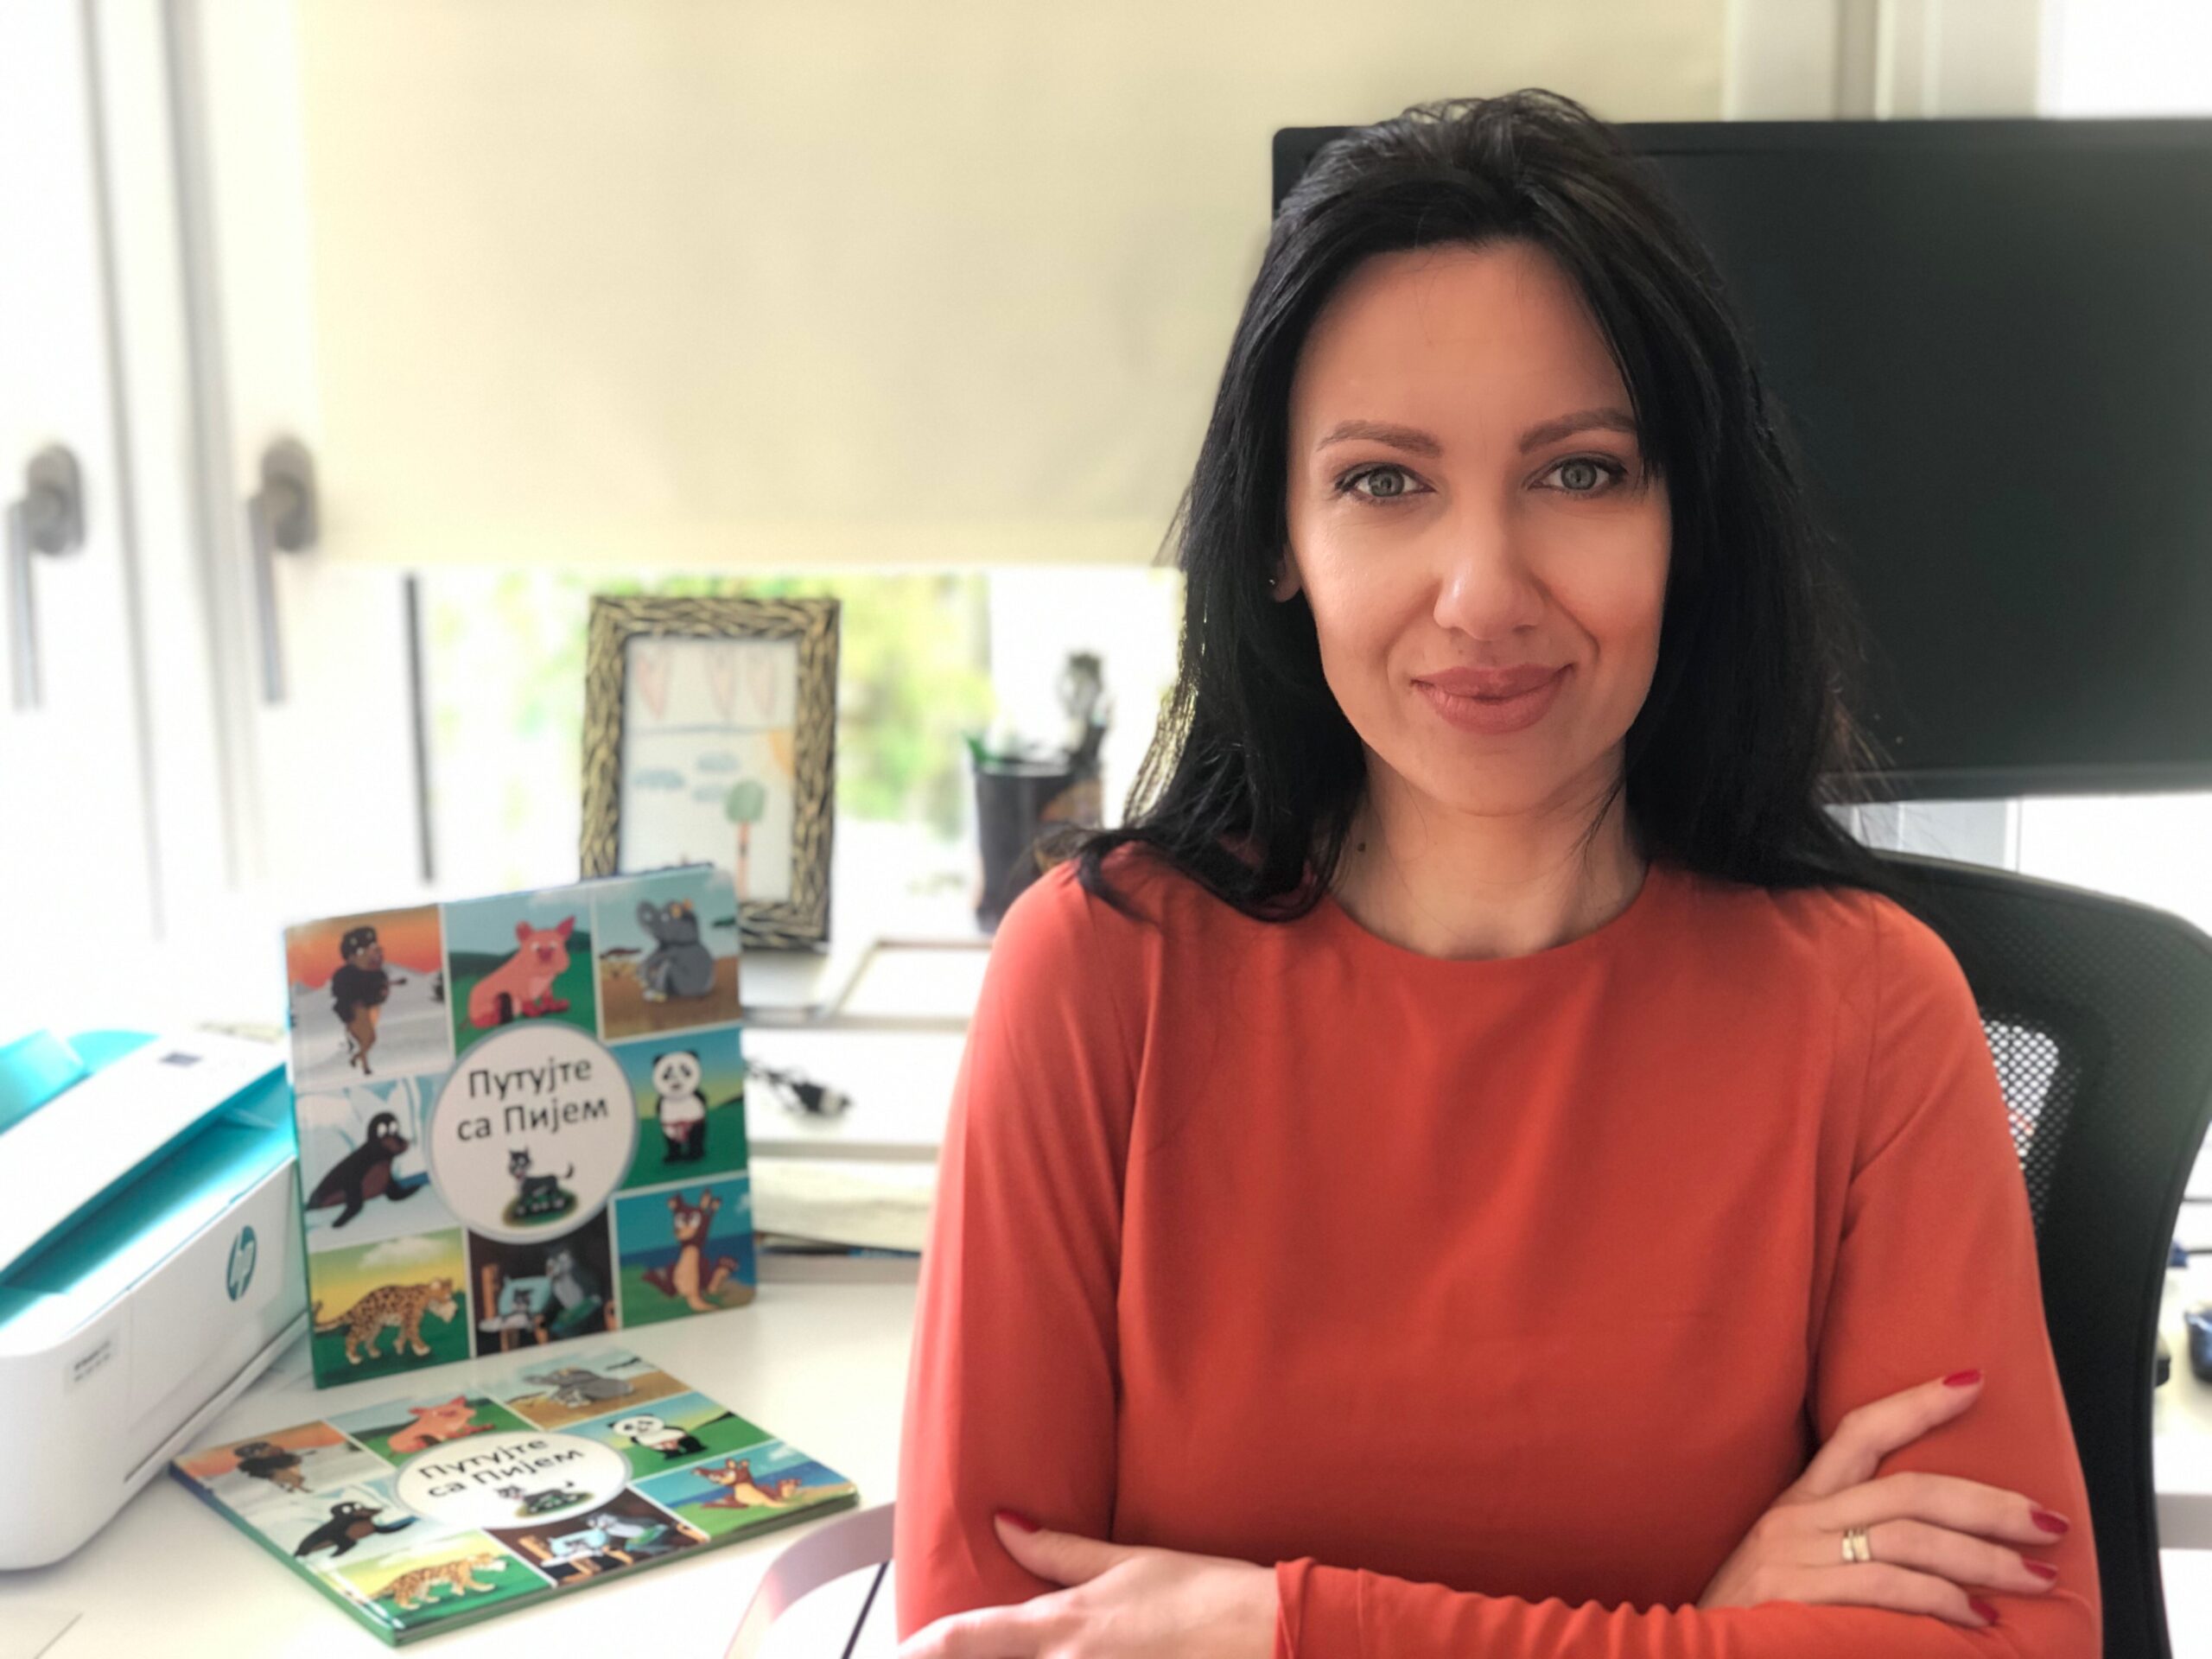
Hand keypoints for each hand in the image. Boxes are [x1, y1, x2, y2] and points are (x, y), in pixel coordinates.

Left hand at [896, 1511, 1276, 1657]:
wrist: (1263, 1634)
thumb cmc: (1201, 1593)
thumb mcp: (1126, 1562)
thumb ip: (1058, 1552)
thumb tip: (1004, 1525)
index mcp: (1061, 1627)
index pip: (968, 1639)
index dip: (923, 1648)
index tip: (897, 1651)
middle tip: (927, 1657)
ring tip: (1017, 1658)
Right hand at [1698, 1369, 2067, 1627]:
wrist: (1695, 1652)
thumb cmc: (1755, 1615)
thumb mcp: (1793, 1565)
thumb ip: (1848, 1546)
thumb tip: (1936, 1546)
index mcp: (1799, 1503)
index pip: (1859, 1431)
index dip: (1917, 1404)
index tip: (1973, 1382)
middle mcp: (1797, 1517)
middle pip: (1908, 1489)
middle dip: (1988, 1504)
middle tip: (2047, 1522)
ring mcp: (1796, 1555)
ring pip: (1910, 1537)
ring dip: (1984, 1558)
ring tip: (2034, 1577)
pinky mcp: (1801, 1595)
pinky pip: (1888, 1587)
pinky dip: (1942, 1599)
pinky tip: (1979, 1616)